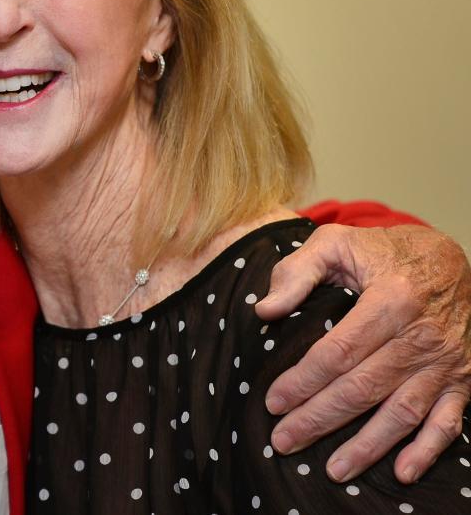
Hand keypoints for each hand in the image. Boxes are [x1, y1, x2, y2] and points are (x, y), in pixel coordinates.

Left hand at [256, 223, 470, 483]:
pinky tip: (402, 473)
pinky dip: (428, 451)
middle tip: (284, 441)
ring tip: (332, 470)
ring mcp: (446, 362)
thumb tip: (264, 311)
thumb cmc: (382, 251)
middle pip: (363, 387)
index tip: (273, 401)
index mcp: (390, 299)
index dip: (304, 380)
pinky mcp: (464, 380)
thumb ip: (297, 272)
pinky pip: (449, 423)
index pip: (338, 351)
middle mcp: (421, 335)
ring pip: (402, 412)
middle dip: (320, 418)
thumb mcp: (336, 242)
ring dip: (367, 446)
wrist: (449, 258)